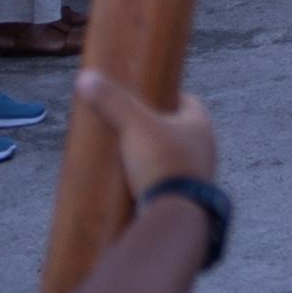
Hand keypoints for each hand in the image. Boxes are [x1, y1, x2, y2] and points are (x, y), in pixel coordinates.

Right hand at [81, 64, 220, 200]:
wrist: (176, 215)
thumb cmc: (162, 162)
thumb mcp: (134, 126)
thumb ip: (113, 102)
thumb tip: (86, 77)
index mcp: (201, 123)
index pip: (185, 100)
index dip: (164, 97)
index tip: (141, 98)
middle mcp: (206, 147)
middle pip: (178, 130)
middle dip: (155, 128)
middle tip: (127, 128)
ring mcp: (198, 174)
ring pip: (174, 157)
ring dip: (153, 156)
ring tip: (125, 157)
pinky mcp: (186, 197)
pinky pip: (168, 182)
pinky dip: (153, 180)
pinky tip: (132, 184)